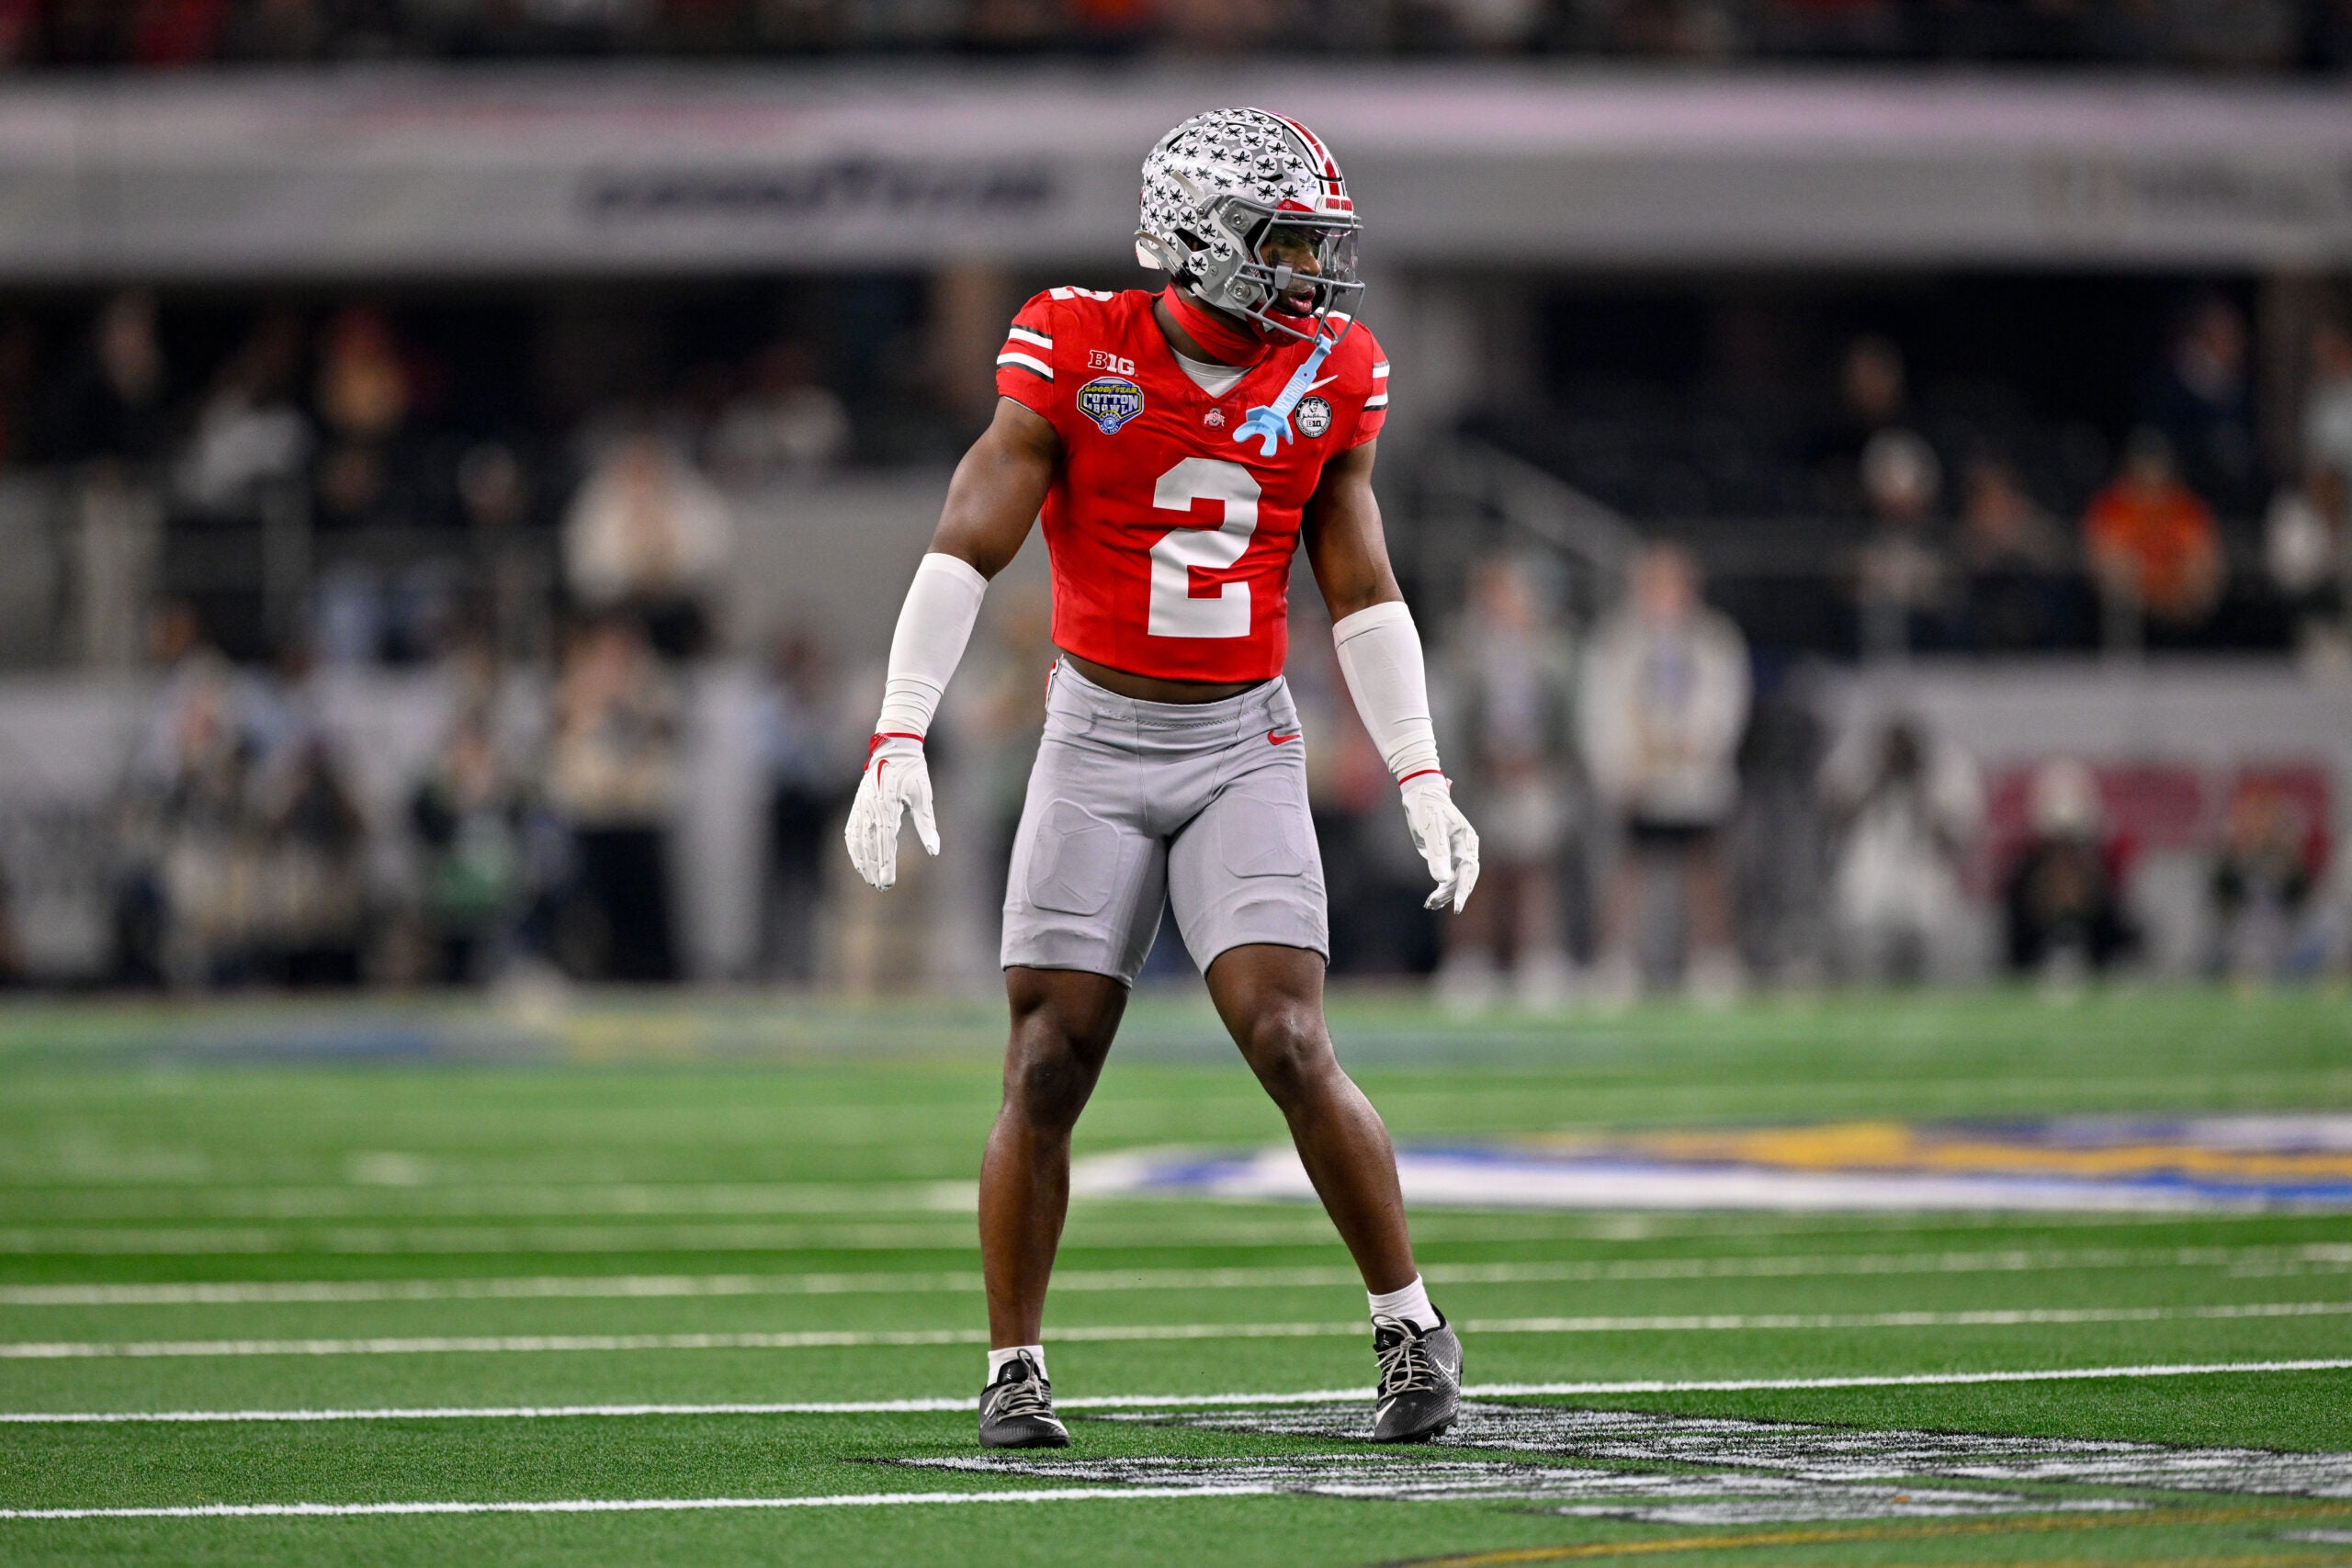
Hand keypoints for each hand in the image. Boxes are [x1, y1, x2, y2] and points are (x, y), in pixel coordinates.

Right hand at [844, 734, 938, 889]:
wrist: (894, 747)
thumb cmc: (913, 772)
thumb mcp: (924, 797)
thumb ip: (927, 825)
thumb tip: (934, 851)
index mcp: (887, 806)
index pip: (886, 842)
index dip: (886, 865)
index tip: (888, 882)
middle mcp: (870, 808)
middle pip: (870, 846)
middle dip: (875, 868)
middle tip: (881, 887)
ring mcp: (861, 807)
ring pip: (858, 841)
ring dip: (862, 862)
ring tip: (869, 879)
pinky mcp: (858, 805)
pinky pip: (852, 831)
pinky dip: (853, 848)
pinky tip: (858, 861)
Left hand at [1400, 773, 1478, 912]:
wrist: (1421, 793)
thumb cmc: (1427, 808)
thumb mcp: (1430, 830)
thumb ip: (1437, 854)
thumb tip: (1442, 879)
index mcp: (1466, 841)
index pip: (1469, 870)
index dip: (1464, 889)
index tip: (1457, 907)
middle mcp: (1465, 848)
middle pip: (1463, 877)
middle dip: (1451, 893)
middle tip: (1432, 903)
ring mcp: (1456, 852)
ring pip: (1455, 878)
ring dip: (1445, 892)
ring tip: (1430, 904)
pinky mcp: (1446, 854)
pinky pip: (1448, 875)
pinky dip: (1441, 887)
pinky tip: (1433, 900)